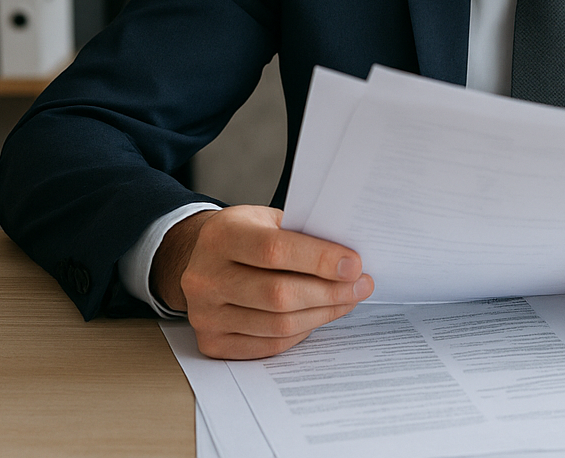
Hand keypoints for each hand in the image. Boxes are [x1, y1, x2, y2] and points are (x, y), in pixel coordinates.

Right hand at [152, 205, 373, 358]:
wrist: (202, 258)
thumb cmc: (246, 236)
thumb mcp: (267, 219)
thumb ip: (302, 234)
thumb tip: (350, 260)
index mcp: (221, 236)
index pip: (274, 250)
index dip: (319, 260)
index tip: (354, 265)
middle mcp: (205, 277)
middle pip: (278, 294)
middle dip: (330, 292)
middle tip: (361, 286)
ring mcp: (204, 314)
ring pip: (278, 325)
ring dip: (322, 314)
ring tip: (347, 300)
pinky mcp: (211, 342)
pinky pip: (269, 345)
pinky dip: (301, 332)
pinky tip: (318, 316)